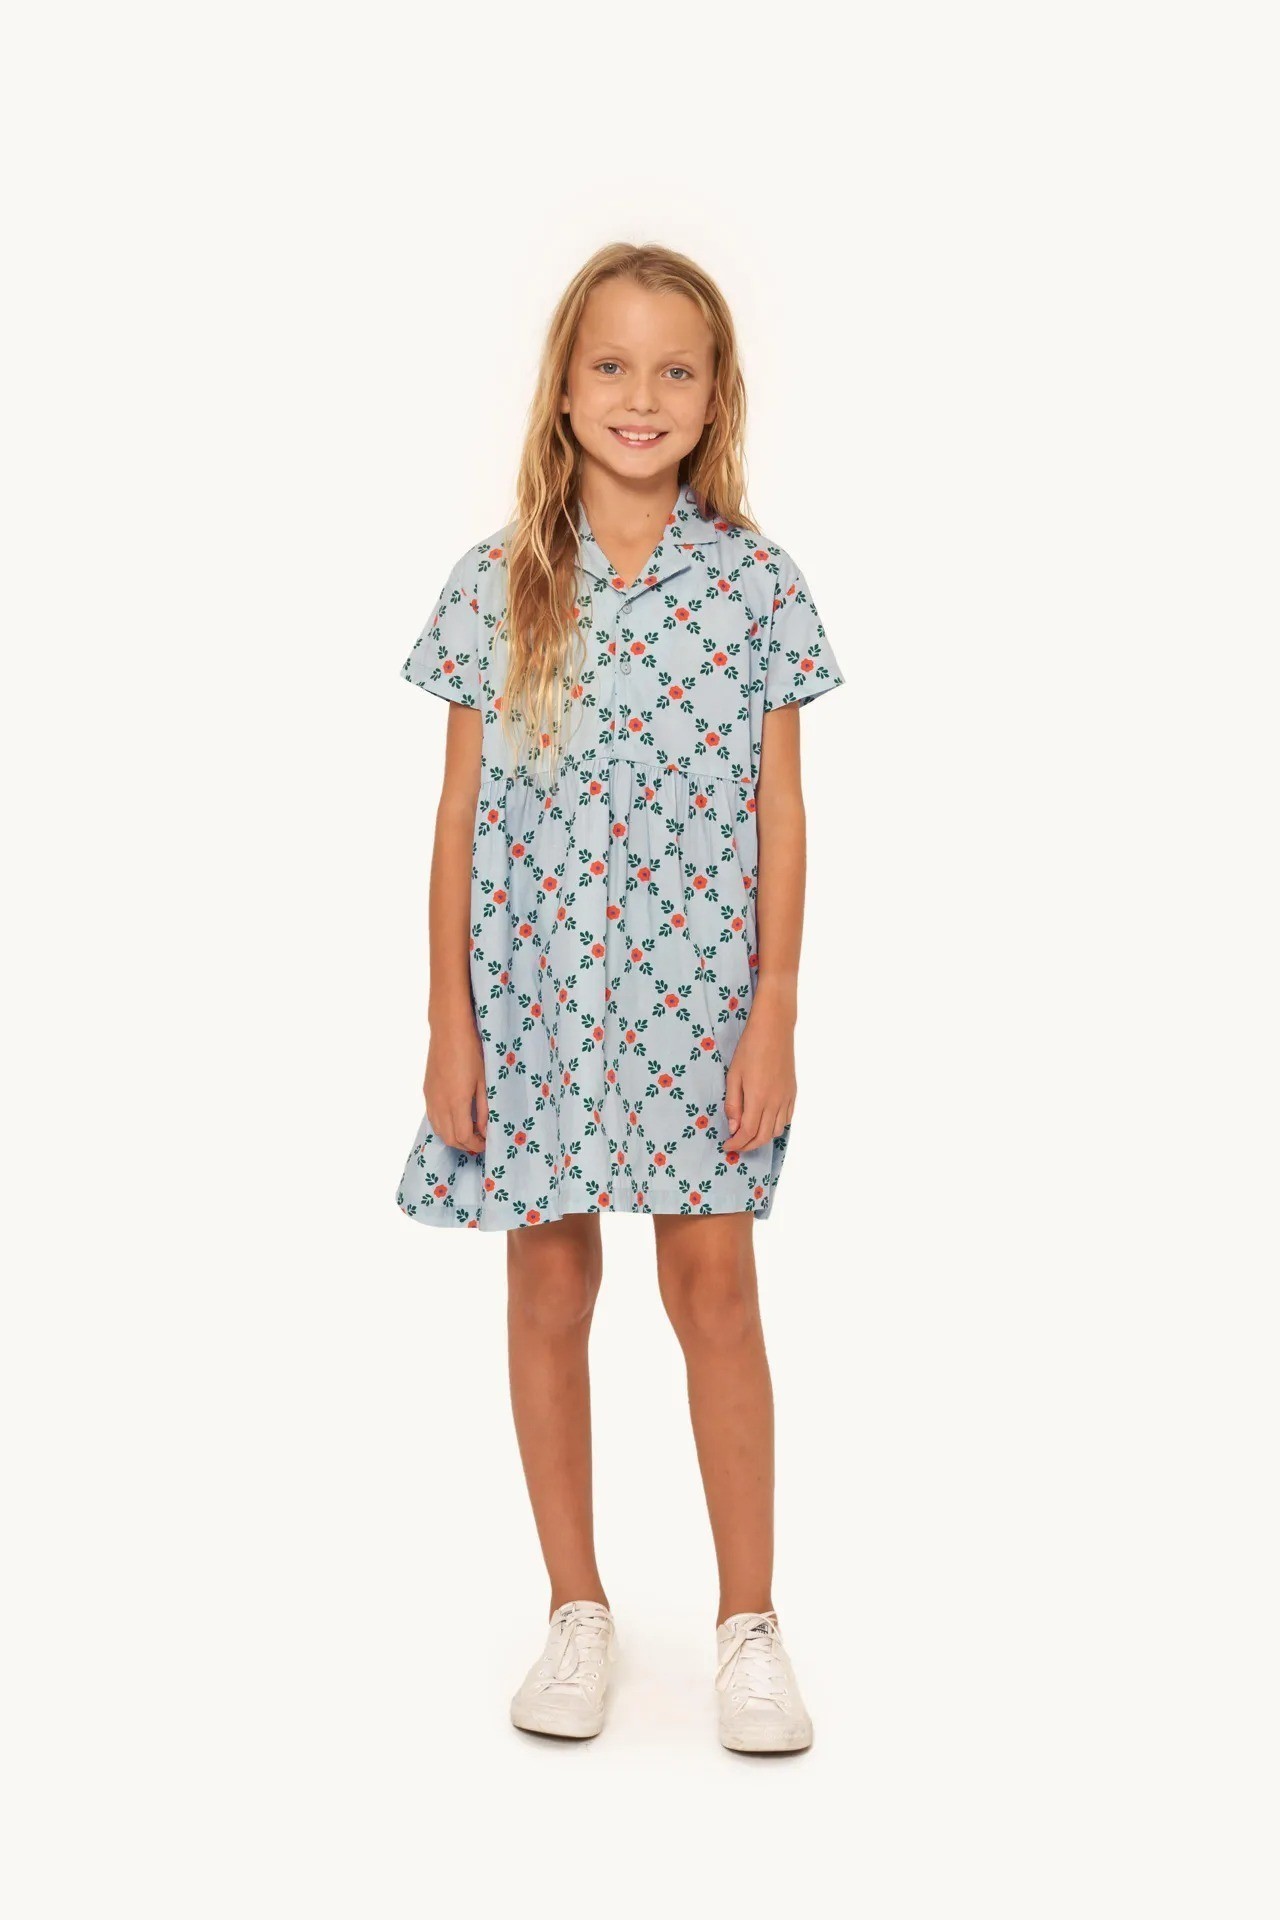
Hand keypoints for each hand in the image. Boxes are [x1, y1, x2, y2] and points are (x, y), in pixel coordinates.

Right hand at [423, 1012, 487, 1155]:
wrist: (449, 1029)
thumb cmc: (472, 1051)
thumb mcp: (484, 1081)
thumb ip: (484, 1109)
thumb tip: (484, 1130)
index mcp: (457, 1102)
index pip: (464, 1137)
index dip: (477, 1145)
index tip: (488, 1143)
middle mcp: (440, 1103)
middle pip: (449, 1138)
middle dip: (466, 1146)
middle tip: (480, 1142)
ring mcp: (430, 1098)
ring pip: (438, 1130)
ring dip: (454, 1137)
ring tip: (470, 1133)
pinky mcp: (426, 1091)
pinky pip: (432, 1118)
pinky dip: (444, 1126)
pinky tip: (456, 1119)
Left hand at [723, 1002, 796, 1154]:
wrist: (774, 1029)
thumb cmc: (749, 1049)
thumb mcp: (733, 1075)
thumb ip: (733, 1104)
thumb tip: (734, 1128)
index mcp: (758, 1098)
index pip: (748, 1132)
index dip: (737, 1144)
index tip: (727, 1146)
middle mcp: (775, 1102)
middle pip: (764, 1136)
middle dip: (748, 1146)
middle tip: (736, 1144)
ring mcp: (786, 1098)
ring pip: (777, 1131)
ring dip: (763, 1138)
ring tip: (749, 1134)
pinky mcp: (793, 1093)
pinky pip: (787, 1119)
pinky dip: (776, 1127)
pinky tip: (766, 1121)